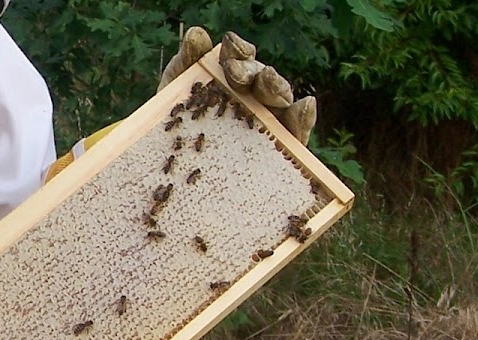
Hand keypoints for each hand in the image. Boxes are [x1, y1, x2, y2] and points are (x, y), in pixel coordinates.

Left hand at [159, 27, 316, 144]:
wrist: (171, 168)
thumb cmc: (175, 126)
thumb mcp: (174, 95)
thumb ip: (186, 64)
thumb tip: (196, 33)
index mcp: (234, 79)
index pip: (241, 59)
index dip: (237, 50)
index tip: (227, 46)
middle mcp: (256, 96)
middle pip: (261, 78)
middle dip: (251, 71)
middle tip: (235, 70)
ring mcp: (270, 122)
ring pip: (281, 100)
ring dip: (276, 87)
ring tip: (268, 79)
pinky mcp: (281, 149)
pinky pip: (297, 132)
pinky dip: (303, 118)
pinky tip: (305, 105)